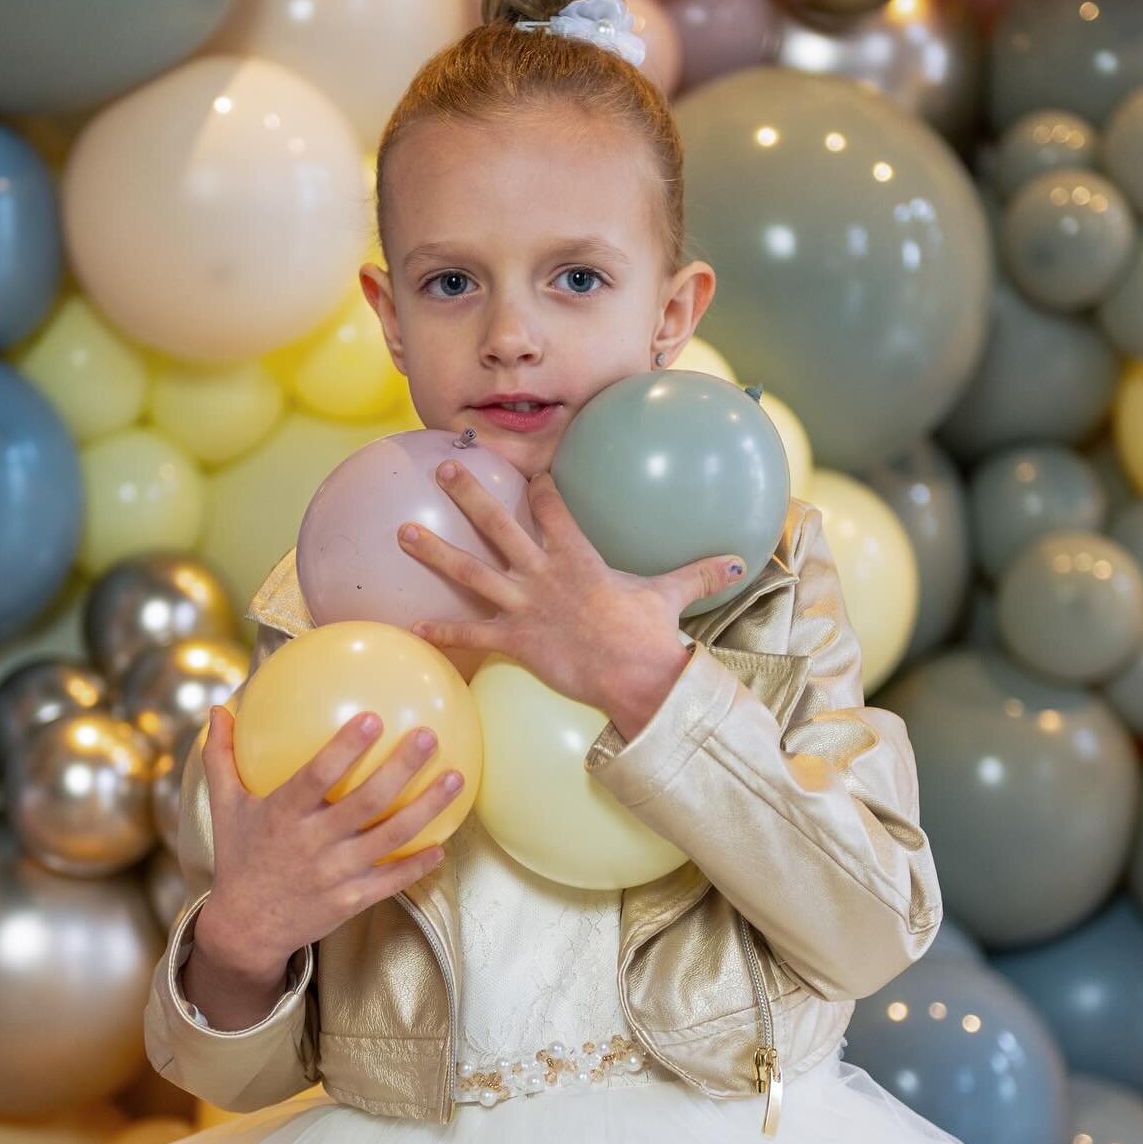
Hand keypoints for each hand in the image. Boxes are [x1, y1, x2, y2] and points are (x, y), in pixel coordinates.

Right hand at [192, 703, 466, 981]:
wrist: (246, 928)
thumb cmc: (240, 857)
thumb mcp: (225, 808)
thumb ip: (222, 758)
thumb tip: (218, 708)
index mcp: (282, 814)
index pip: (317, 775)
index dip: (345, 748)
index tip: (373, 717)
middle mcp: (312, 843)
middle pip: (367, 801)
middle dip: (402, 767)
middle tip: (429, 736)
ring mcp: (335, 874)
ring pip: (390, 837)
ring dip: (427, 808)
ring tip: (456, 777)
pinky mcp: (351, 900)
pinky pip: (392, 880)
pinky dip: (418, 864)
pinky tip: (443, 844)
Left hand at [397, 461, 745, 738]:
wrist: (637, 676)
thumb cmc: (652, 635)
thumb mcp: (672, 596)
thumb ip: (699, 572)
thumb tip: (740, 560)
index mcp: (579, 556)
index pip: (554, 507)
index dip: (540, 485)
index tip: (527, 467)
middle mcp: (544, 573)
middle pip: (499, 524)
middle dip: (469, 493)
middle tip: (444, 467)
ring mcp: (525, 605)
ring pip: (470, 571)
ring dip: (434, 550)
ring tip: (401, 531)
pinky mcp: (515, 640)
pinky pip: (471, 633)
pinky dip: (442, 629)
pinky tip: (412, 622)